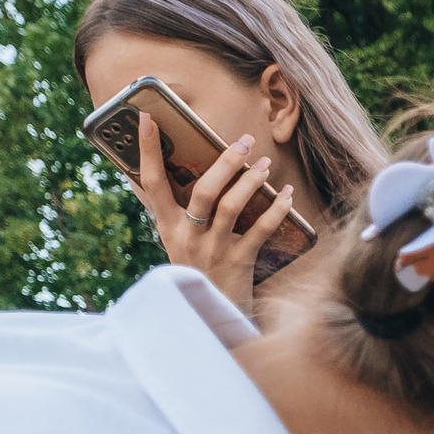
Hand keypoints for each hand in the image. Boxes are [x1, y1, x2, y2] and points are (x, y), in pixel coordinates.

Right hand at [132, 113, 299, 313]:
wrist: (213, 317)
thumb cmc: (197, 270)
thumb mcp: (175, 240)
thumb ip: (168, 208)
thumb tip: (153, 170)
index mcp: (167, 226)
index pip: (150, 182)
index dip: (147, 150)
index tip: (147, 117)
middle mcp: (187, 236)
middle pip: (202, 191)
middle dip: (224, 162)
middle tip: (243, 141)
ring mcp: (212, 250)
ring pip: (229, 207)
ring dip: (250, 181)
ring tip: (265, 164)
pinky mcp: (238, 263)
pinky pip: (260, 230)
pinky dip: (276, 209)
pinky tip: (286, 194)